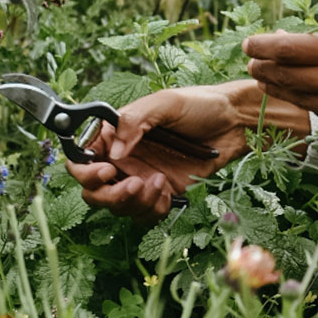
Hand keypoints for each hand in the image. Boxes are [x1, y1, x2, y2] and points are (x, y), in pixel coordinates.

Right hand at [64, 81, 307, 222]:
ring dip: (135, 203)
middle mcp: (125, 158)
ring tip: (160, 183)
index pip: (82, 157)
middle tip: (135, 185)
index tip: (108, 170)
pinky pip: (145, 214)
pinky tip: (169, 193)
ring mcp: (142, 177)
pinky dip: (153, 211)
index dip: (86, 170)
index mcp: (117, 134)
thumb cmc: (201, 105)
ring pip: (118, 207)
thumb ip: (135, 121)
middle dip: (108, 195)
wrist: (235, 124)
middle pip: (94, 190)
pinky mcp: (162, 193)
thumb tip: (113, 152)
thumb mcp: (166, 102)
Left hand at [241, 31, 317, 159]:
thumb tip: (315, 35)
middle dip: (264, 67)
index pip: (295, 48)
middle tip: (250, 60)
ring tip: (264, 78)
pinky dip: (312, 103)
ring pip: (300, 98)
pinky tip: (306, 97)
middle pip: (289, 75)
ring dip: (278, 87)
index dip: (267, 45)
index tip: (251, 43)